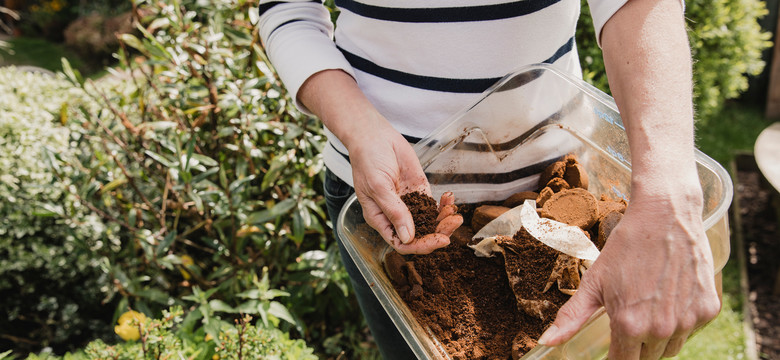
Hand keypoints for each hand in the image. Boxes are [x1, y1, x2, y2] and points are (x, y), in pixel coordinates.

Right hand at [297, 69, 453, 253]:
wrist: (374, 135)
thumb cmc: (368, 160)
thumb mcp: (378, 187)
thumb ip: (394, 211)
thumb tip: (407, 237)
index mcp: (380, 219)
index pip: (402, 243)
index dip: (421, 246)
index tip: (440, 240)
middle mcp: (395, 215)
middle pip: (420, 235)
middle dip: (439, 232)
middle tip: (454, 222)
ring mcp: (408, 204)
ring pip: (430, 222)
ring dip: (444, 220)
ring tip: (454, 212)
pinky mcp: (419, 191)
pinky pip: (434, 205)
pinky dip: (444, 205)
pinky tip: (450, 199)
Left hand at [538, 191, 720, 358]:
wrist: (665, 215)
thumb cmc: (626, 247)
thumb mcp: (594, 282)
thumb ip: (572, 317)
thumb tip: (547, 341)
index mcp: (629, 326)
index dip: (615, 357)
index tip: (612, 348)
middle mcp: (661, 329)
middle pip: (647, 358)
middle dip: (635, 346)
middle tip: (629, 319)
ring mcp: (688, 321)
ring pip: (671, 348)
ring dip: (658, 338)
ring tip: (648, 307)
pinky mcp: (708, 310)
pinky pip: (691, 330)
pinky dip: (681, 322)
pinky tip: (669, 298)